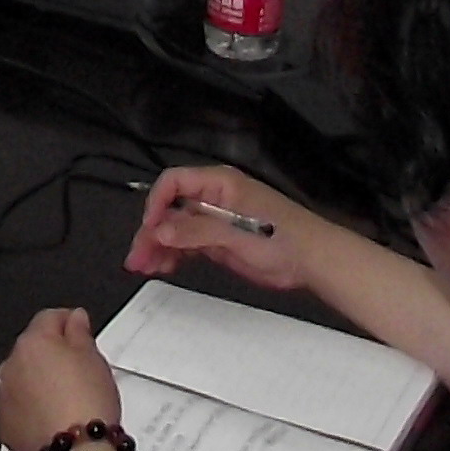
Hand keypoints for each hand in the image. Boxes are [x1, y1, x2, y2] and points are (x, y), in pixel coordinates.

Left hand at [0, 307, 123, 450]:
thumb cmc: (88, 404)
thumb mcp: (94, 359)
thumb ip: (80, 332)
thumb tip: (74, 319)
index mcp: (33, 342)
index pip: (49, 318)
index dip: (68, 320)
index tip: (80, 328)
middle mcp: (11, 366)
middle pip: (33, 349)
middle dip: (53, 354)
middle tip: (80, 368)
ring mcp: (4, 397)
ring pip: (24, 380)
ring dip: (40, 382)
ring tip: (68, 398)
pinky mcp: (5, 426)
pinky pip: (19, 408)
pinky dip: (33, 409)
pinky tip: (54, 418)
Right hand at [127, 164, 312, 293]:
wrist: (312, 260)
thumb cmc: (283, 237)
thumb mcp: (236, 232)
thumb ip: (197, 230)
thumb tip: (161, 229)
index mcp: (218, 183)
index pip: (174, 183)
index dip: (157, 203)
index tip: (150, 228)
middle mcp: (213, 198)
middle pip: (170, 209)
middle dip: (152, 232)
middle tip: (137, 258)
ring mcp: (215, 221)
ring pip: (176, 229)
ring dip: (159, 247)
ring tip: (145, 267)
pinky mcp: (219, 241)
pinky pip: (188, 244)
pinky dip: (174, 255)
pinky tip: (164, 266)